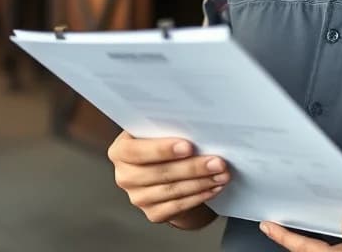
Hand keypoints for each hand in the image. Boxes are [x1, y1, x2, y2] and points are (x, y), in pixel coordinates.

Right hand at [107, 130, 228, 223]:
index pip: (136, 151)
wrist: (164, 171)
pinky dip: (199, 196)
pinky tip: (213, 188)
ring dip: (201, 183)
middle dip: (192, 167)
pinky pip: (178, 206)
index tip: (188, 146)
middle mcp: (124, 176)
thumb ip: (167, 130)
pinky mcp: (153, 213)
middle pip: (159, 173)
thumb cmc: (162, 145)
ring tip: (221, 174)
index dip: (161, 150)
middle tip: (217, 162)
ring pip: (172, 191)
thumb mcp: (158, 133)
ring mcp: (137, 198)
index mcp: (120, 151)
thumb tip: (197, 128)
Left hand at [260, 218, 341, 251]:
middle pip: (310, 251)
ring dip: (302, 239)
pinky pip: (332, 246)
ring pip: (320, 249)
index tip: (268, 225)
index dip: (288, 240)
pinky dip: (319, 238)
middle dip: (289, 239)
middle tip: (269, 220)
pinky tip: (313, 223)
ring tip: (286, 218)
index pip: (312, 250)